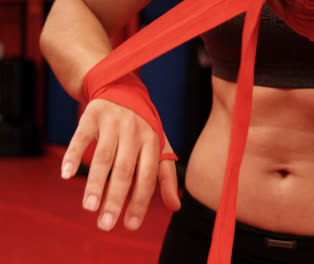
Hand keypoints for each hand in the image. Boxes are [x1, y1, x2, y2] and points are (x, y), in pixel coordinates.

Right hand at [61, 99, 180, 230]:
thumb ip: (166, 176)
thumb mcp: (160, 146)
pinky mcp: (92, 117)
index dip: (140, 202)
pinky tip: (66, 174)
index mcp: (152, 141)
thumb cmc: (143, 126)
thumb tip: (175, 206)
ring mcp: (112, 123)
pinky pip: (81, 138)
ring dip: (95, 184)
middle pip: (124, 170)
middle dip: (116, 199)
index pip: (148, 176)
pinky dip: (72, 155)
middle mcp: (134, 132)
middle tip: (106, 224)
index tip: (131, 225)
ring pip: (103, 157)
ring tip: (89, 207)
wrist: (122, 89)